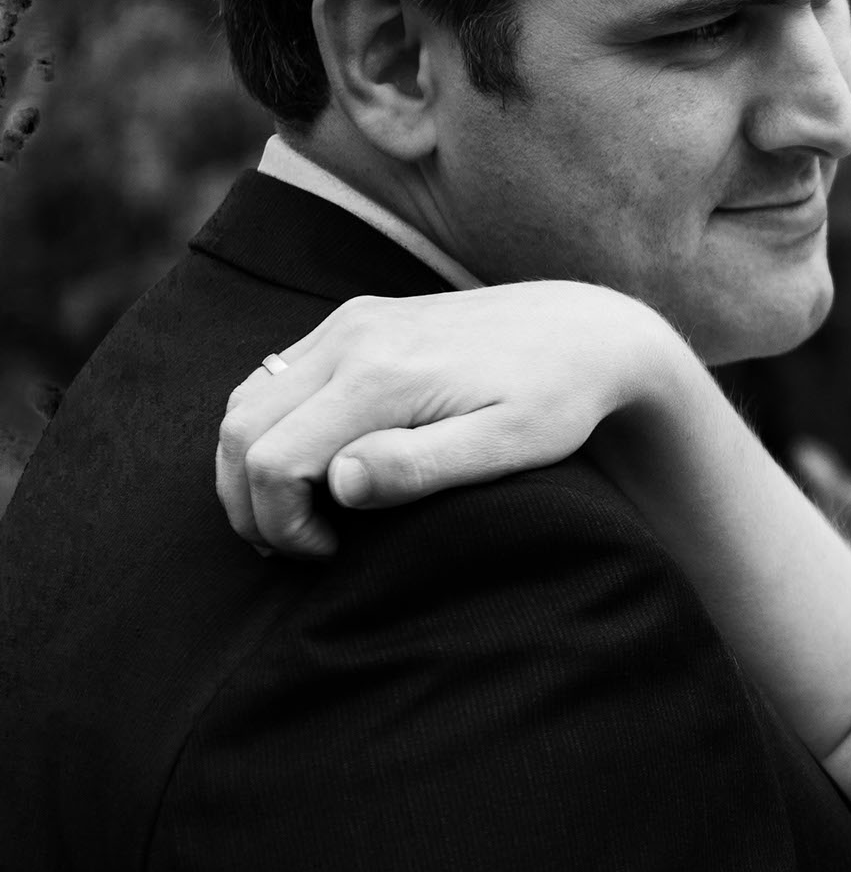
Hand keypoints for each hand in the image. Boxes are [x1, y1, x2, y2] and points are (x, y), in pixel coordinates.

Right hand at [218, 281, 687, 557]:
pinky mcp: (356, 318)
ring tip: (300, 516)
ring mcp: (350, 321)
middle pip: (241, 429)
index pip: (274, 459)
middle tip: (299, 548)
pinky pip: (276, 376)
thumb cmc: (557, 399)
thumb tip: (335, 483)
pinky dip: (271, 428)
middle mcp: (353, 336)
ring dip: (252, 465)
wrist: (588, 329)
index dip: (282, 523)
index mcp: (382, 373)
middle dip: (249, 502)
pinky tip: (313, 467)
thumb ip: (419, 467)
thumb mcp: (506, 447)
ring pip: (248, 400)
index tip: (330, 553)